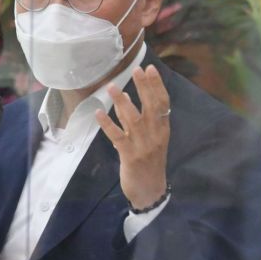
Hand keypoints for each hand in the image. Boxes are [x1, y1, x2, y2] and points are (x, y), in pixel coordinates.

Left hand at [95, 64, 169, 209]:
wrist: (150, 190)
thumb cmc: (150, 162)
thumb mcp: (150, 139)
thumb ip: (140, 120)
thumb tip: (127, 98)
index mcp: (162, 129)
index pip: (162, 103)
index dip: (157, 85)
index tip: (150, 68)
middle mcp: (155, 135)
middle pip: (151, 107)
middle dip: (144, 87)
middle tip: (136, 70)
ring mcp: (143, 145)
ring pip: (133, 119)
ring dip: (122, 102)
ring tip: (112, 86)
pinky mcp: (129, 156)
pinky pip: (117, 136)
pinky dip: (107, 124)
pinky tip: (98, 113)